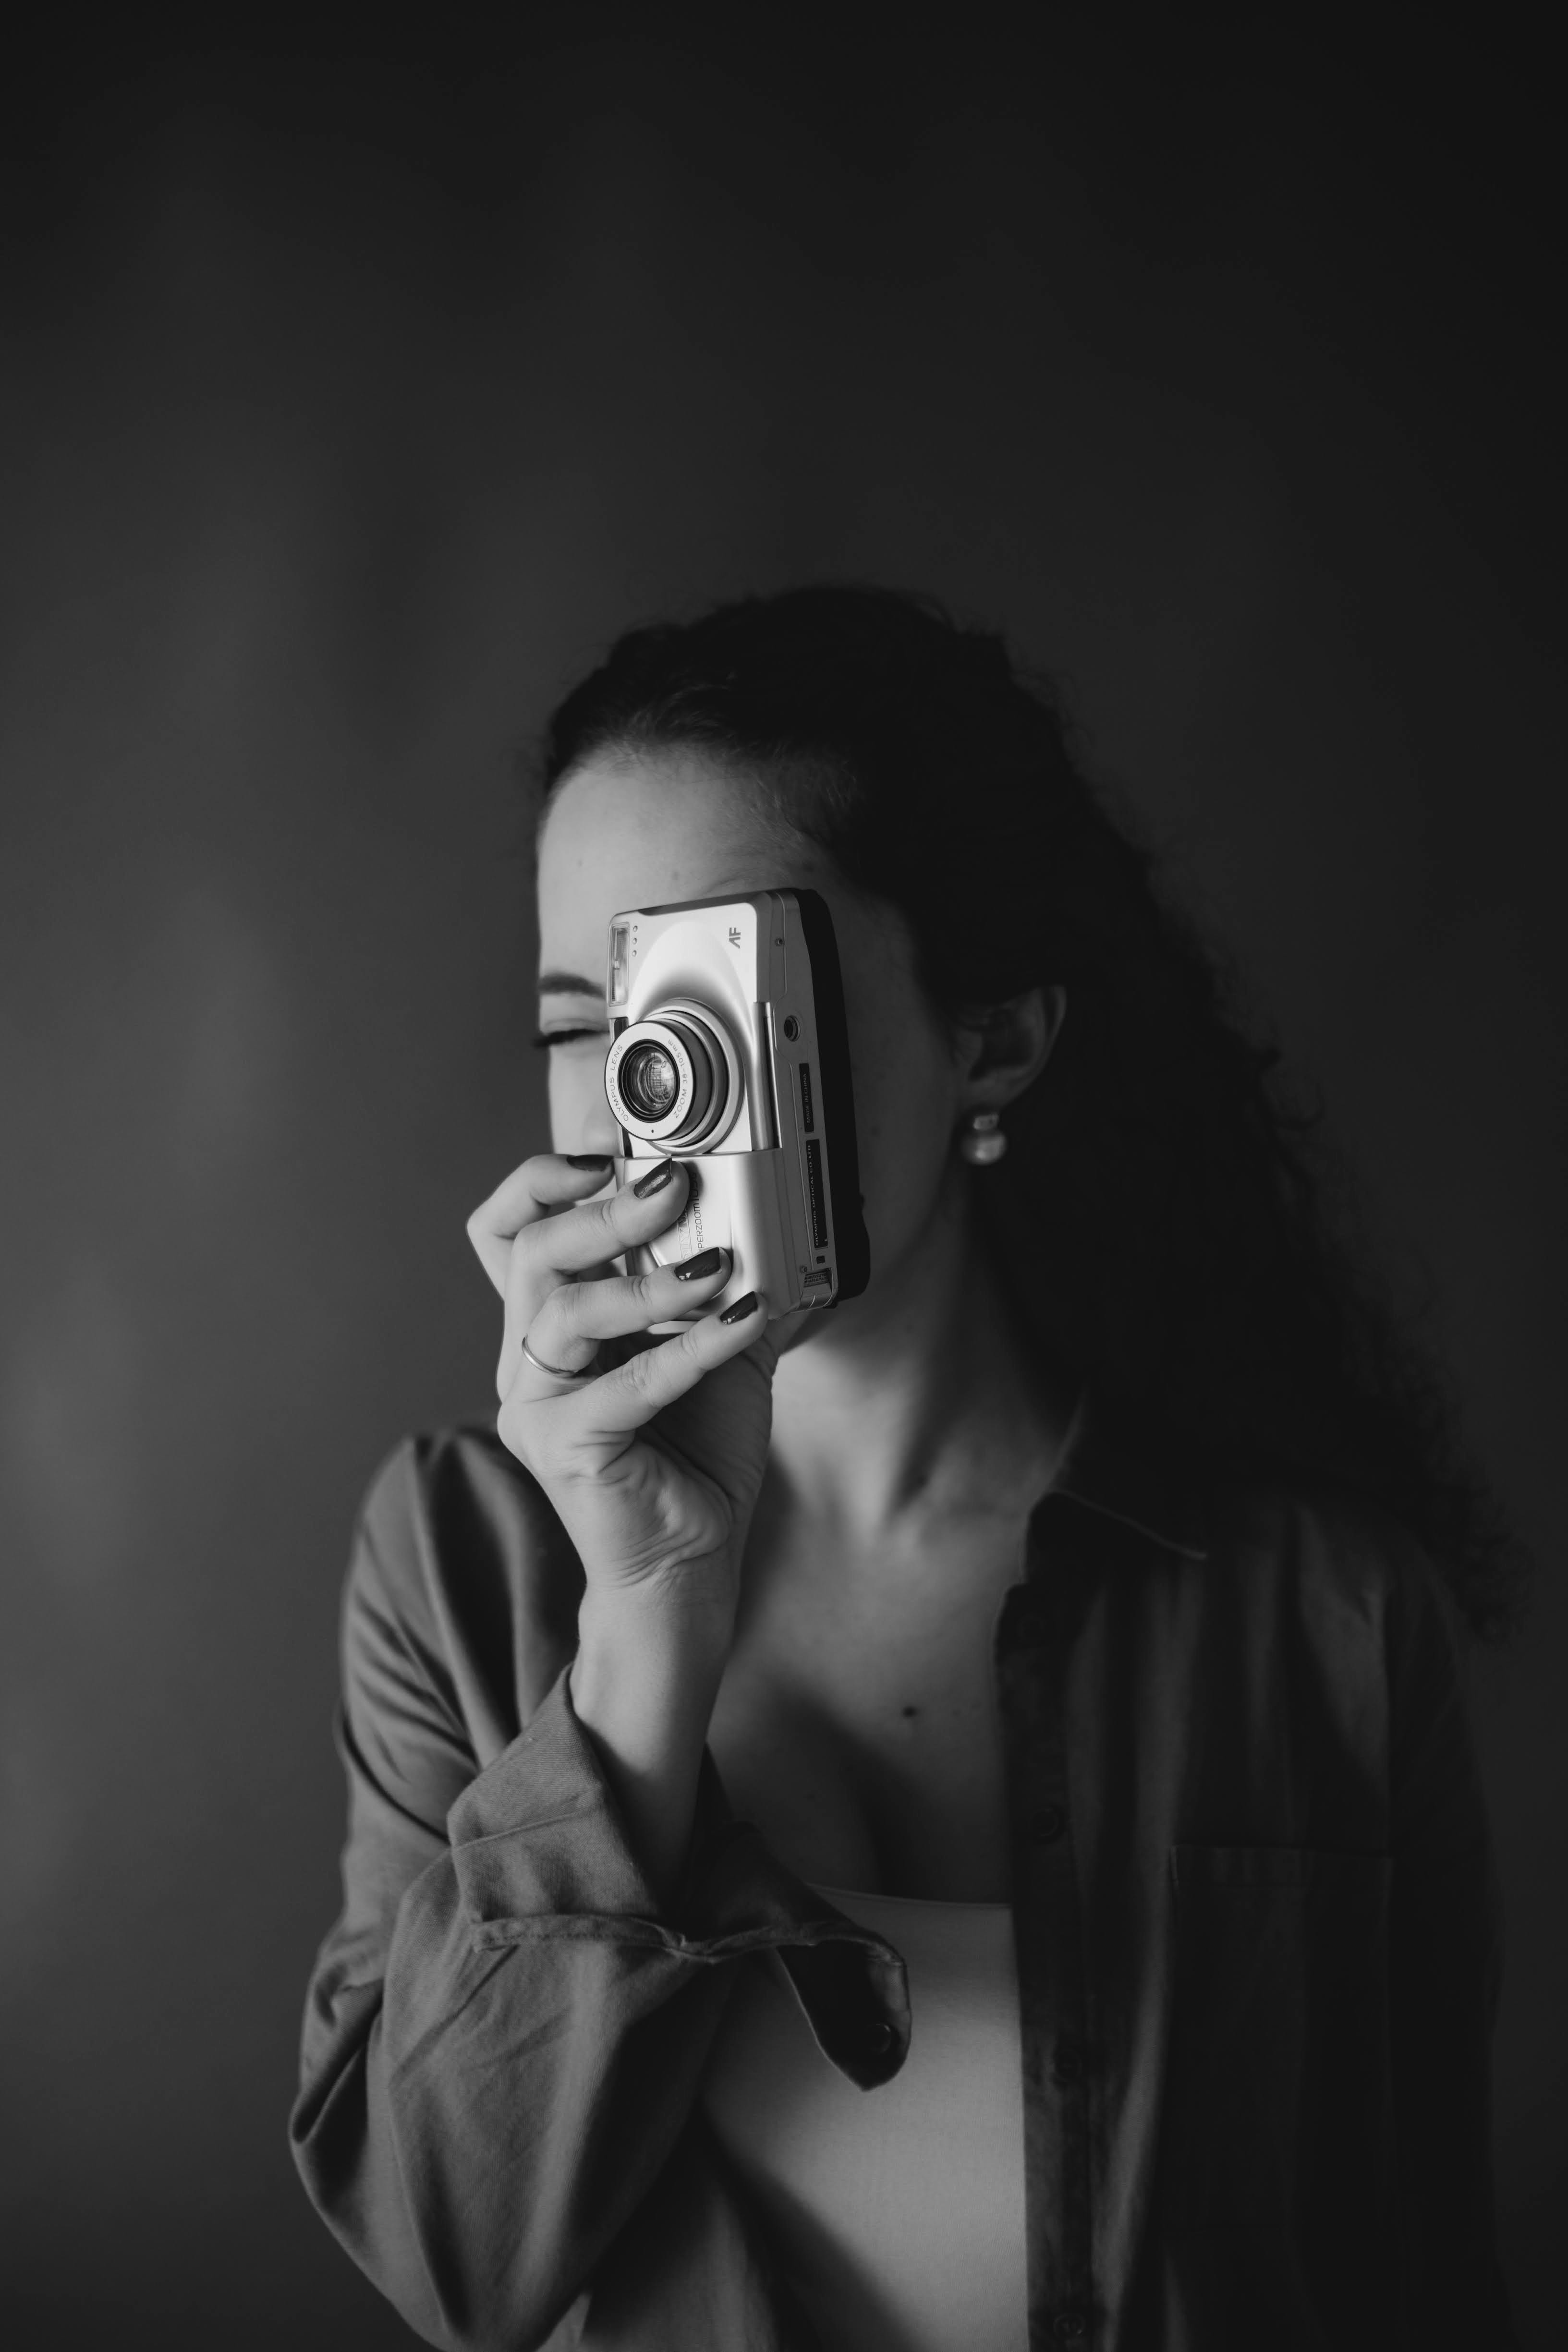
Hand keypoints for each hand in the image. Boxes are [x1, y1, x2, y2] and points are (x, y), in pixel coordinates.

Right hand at [466, 1153, 775, 1623]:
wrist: (689, 1564)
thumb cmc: (695, 1456)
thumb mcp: (714, 1344)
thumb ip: (721, 1283)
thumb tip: (771, 1217)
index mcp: (549, 1323)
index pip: (508, 1229)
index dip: (545, 1179)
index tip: (614, 1149)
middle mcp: (527, 1358)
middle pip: (533, 1252)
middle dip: (606, 1207)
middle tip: (673, 1185)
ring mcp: (537, 1406)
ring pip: (563, 1308)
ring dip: (647, 1279)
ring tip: (716, 1267)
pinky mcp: (565, 1449)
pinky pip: (627, 1381)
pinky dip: (693, 1342)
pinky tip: (745, 1317)